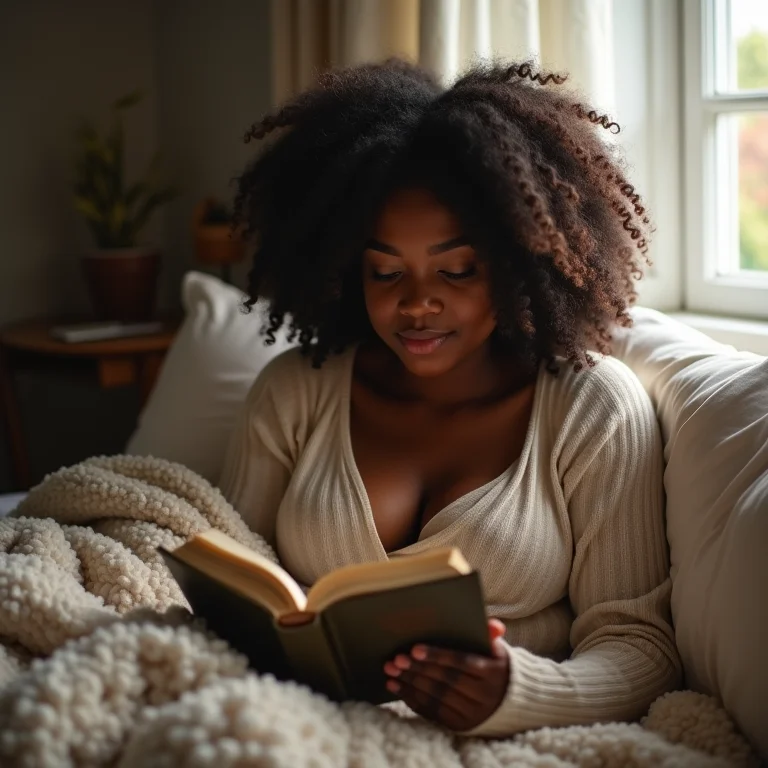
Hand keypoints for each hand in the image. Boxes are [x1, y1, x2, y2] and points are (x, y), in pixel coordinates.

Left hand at [382, 618, 509, 730]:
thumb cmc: (494, 665)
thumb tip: (495, 625)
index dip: (438, 656)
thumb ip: (490, 635)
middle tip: (397, 659)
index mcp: (492, 673)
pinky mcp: (460, 725)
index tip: (415, 649)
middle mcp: (483, 696)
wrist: (508, 701)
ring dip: (410, 683)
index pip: (462, 664)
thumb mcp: (496, 650)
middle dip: (418, 669)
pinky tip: (396, 686)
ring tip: (391, 670)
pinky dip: (412, 698)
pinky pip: (432, 712)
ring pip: (437, 697)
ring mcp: (472, 713)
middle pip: (446, 681)